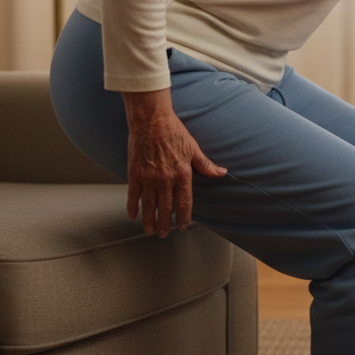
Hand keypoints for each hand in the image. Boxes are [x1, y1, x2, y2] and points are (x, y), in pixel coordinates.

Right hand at [123, 88, 225, 236]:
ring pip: (149, 205)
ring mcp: (149, 177)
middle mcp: (166, 179)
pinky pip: (133, 195)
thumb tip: (222, 173)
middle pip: (165, 208)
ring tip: (150, 230)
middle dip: (165, 224)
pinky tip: (133, 215)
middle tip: (163, 234)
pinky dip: (132, 207)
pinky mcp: (135, 173)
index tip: (182, 226)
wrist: (151, 120)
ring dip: (149, 220)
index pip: (184, 203)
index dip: (183, 218)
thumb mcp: (193, 148)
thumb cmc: (174, 131)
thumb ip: (206, 164)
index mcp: (182, 174)